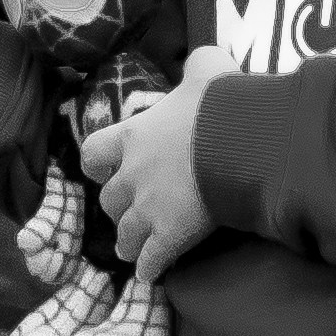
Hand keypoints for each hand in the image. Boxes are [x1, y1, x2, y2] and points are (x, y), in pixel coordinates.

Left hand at [92, 47, 233, 276]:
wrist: (241, 142)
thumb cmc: (221, 104)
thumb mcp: (208, 68)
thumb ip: (197, 64)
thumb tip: (199, 61)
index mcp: (134, 136)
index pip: (94, 152)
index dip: (98, 163)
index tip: (105, 168)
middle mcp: (132, 174)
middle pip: (109, 200)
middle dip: (118, 207)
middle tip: (131, 211)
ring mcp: (149, 209)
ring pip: (125, 235)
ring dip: (129, 242)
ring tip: (134, 251)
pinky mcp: (170, 236)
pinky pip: (152, 260)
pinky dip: (151, 268)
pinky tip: (153, 274)